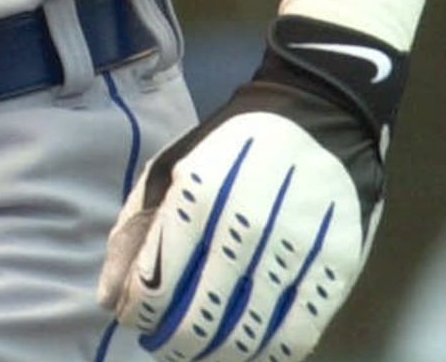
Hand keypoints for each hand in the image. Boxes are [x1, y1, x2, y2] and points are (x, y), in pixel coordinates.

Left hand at [100, 16, 403, 360]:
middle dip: (173, 340)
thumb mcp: (172, 168)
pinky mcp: (337, 266)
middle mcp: (246, 227)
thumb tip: (109, 297)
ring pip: (247, 335)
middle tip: (165, 342)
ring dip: (217, 352)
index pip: (155, 284)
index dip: (139, 313)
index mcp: (197, 196)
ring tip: (203, 349)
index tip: (134, 317)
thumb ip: (137, 230)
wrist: (319, 108)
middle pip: (199, 318)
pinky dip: (268, 351)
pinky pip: (298, 334)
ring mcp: (295, 250)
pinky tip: (250, 348)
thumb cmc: (232, 141)